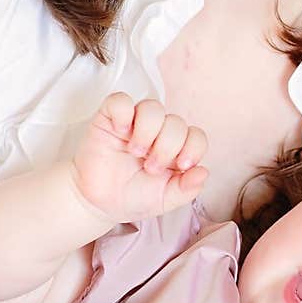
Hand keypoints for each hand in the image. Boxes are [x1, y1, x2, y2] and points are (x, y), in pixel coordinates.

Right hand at [71, 94, 207, 222]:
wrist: (98, 202)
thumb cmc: (132, 197)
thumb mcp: (165, 200)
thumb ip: (187, 189)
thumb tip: (204, 172)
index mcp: (176, 149)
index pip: (196, 136)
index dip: (194, 148)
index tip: (181, 166)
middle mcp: (158, 132)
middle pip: (176, 122)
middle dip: (167, 147)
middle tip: (150, 168)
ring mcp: (134, 123)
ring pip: (152, 107)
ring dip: (148, 131)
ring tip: (135, 151)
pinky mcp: (110, 118)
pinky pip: (120, 100)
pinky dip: (123, 113)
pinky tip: (120, 132)